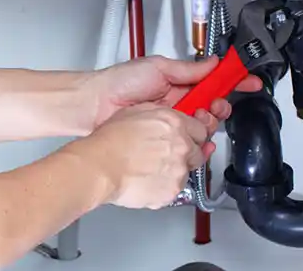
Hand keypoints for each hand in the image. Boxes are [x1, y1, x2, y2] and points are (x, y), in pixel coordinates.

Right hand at [61, 103, 210, 208]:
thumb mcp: (135, 112)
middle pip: (199, 152)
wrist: (100, 167)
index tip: (190, 138)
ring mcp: (179, 170)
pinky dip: (164, 187)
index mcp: (175, 124)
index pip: (202, 129)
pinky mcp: (173, 191)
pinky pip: (174, 189)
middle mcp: (182, 146)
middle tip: (165, 156)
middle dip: (186, 154)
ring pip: (187, 172)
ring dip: (174, 171)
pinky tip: (146, 180)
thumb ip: (161, 115)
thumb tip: (169, 119)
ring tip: (149, 169)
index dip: (194, 134)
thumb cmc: (110, 141)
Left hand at [86, 55, 262, 134]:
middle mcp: (179, 102)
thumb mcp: (158, 68)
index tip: (249, 81)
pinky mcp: (166, 137)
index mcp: (179, 82)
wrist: (95, 105)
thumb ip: (189, 69)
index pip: (213, 81)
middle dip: (221, 106)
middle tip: (215, 105)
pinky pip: (190, 141)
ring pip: (204, 125)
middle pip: (214, 106)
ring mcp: (173, 120)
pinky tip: (199, 140)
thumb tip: (213, 62)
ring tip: (197, 118)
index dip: (233, 81)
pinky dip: (199, 142)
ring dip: (208, 122)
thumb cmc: (119, 82)